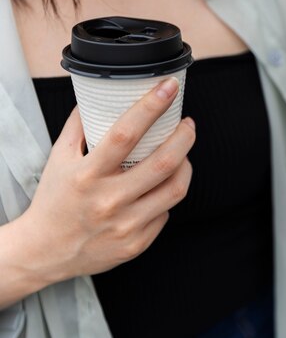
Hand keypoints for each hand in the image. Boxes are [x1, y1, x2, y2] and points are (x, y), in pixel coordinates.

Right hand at [21, 77, 194, 283]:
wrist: (45, 251)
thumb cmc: (56, 199)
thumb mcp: (59, 158)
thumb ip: (80, 125)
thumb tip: (100, 95)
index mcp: (88, 175)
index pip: (125, 134)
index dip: (151, 107)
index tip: (168, 87)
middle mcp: (109, 200)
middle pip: (163, 162)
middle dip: (184, 136)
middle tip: (188, 123)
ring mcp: (125, 225)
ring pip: (175, 189)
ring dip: (185, 164)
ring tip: (182, 152)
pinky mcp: (137, 243)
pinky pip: (166, 212)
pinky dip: (167, 194)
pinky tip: (161, 186)